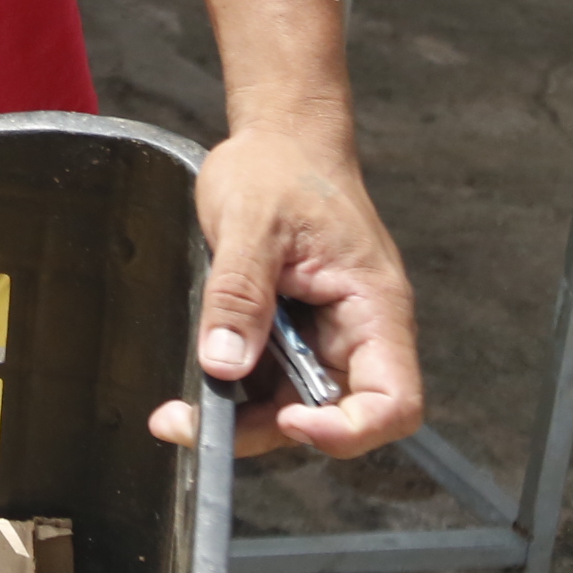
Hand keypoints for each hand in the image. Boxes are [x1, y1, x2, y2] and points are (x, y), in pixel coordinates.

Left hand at [147, 124, 421, 459]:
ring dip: (242, 419)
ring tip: (178, 416)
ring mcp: (322, 337)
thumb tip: (225, 363)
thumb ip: (240, 293)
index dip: (349, 430)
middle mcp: (355, 333)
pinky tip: (192, 391)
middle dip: (271, 432)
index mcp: (372, 307)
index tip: (289, 421)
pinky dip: (233, 393)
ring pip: (294, 406)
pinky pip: (269, 381)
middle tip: (197, 427)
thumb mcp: (251, 222)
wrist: (277, 140)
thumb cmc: (280, 168)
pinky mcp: (290, 335)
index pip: (393, 401)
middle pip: (336, 416)